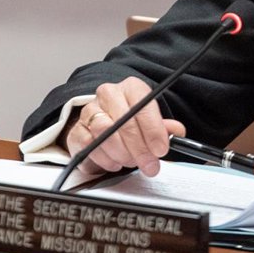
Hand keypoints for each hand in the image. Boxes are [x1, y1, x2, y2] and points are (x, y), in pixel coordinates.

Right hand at [65, 77, 185, 176]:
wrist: (105, 121)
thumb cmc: (132, 121)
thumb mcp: (152, 120)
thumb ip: (164, 127)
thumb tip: (176, 131)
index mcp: (131, 88)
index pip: (142, 106)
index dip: (153, 131)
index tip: (160, 149)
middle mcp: (109, 94)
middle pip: (123, 122)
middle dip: (139, 149)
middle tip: (149, 165)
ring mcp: (90, 111)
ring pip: (104, 133)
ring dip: (121, 153)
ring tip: (131, 161)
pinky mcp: (77, 129)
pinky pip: (89, 146)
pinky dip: (104, 159)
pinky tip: (115, 162)